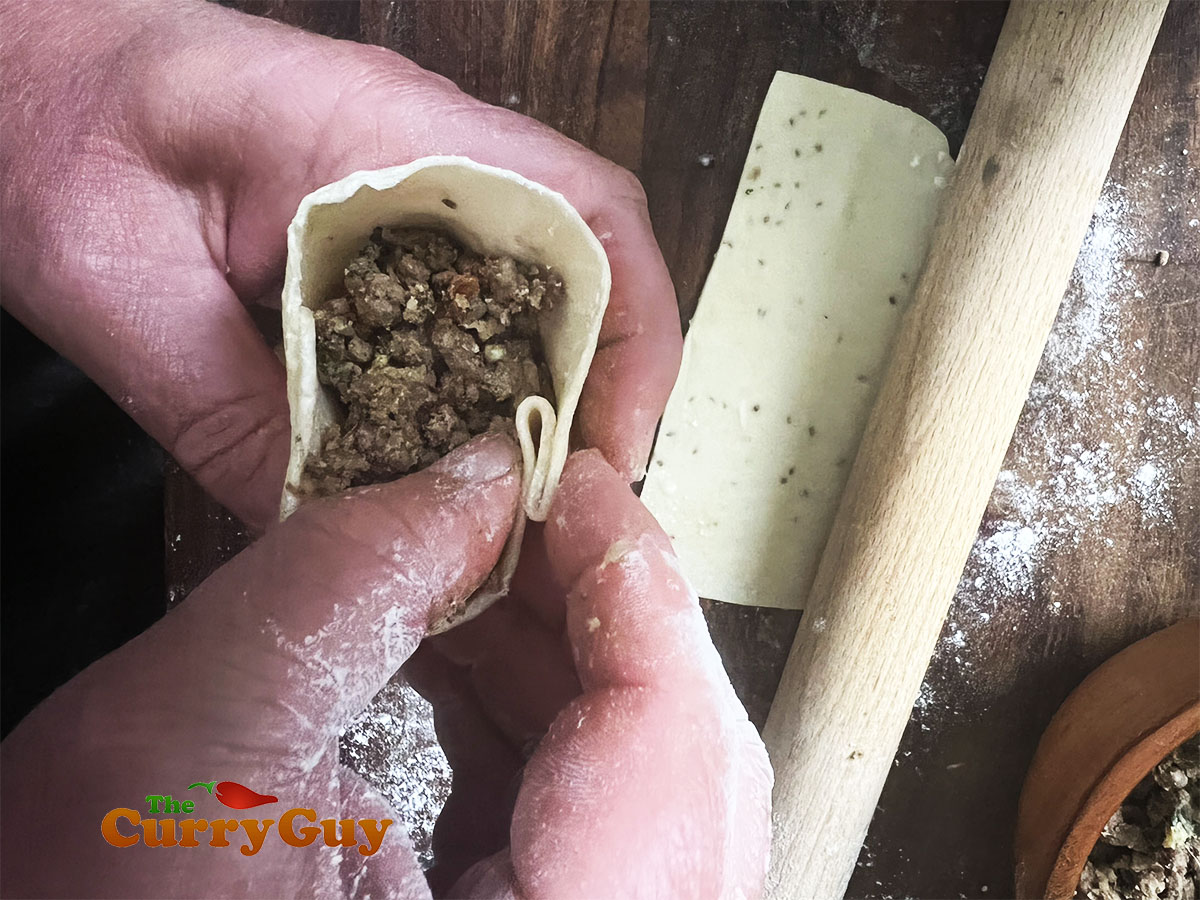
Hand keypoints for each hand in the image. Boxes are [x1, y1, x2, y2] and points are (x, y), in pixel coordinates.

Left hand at [0, 0, 681, 528]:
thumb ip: (231, 411)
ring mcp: (410, 191)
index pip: (587, 215)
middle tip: (567, 508)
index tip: (611, 452)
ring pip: (533, 299)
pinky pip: (464, 313)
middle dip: (600, 395)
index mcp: (392, 132)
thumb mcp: (123, 287)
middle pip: (584, 270)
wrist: (15, 74)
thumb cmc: (47, 128)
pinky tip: (448, 462)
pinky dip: (477, 394)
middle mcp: (429, 156)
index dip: (635, 338)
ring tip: (522, 504)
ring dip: (545, 401)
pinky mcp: (377, 235)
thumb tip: (336, 537)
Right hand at [0, 437, 771, 897]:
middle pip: (684, 780)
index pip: (669, 750)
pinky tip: (481, 646)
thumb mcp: (184, 736)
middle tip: (538, 515)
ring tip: (499, 564)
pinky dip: (538, 720)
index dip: (635, 588)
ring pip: (645, 799)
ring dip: (572, 659)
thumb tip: (476, 479)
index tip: (577, 484)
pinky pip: (581, 823)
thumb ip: (345, 582)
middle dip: (607, 618)